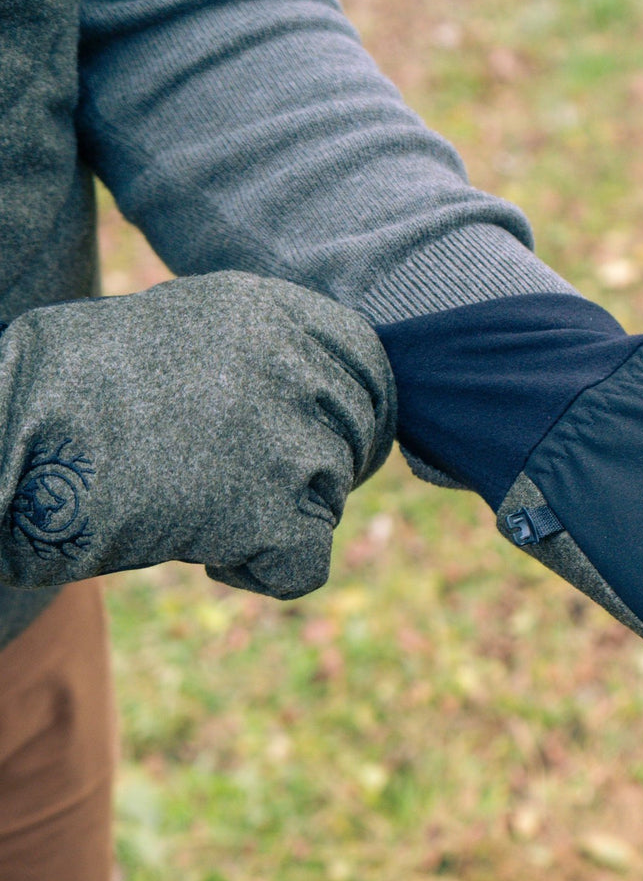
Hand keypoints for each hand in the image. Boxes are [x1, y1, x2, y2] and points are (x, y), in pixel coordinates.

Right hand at [0, 272, 395, 597]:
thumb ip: (253, 353)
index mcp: (268, 308)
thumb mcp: (178, 335)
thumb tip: (312, 391)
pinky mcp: (272, 512)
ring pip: (329, 503)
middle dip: (307, 472)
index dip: (353, 411)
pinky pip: (303, 567)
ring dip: (272, 518)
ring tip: (191, 500)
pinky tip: (200, 550)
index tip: (317, 439)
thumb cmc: (69, 392)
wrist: (5, 441)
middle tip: (232, 481)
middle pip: (352, 439)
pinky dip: (257, 572)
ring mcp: (291, 441)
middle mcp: (293, 366)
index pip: (367, 360)